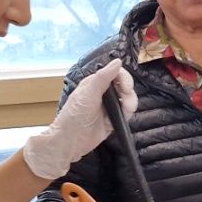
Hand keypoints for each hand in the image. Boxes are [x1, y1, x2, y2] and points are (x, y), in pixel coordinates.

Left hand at [21, 59, 136, 179]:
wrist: (71, 141)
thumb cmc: (75, 115)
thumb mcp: (89, 93)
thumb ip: (103, 77)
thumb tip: (118, 61)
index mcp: (95, 83)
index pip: (116, 73)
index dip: (125, 78)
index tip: (126, 88)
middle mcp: (103, 93)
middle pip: (125, 86)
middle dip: (129, 93)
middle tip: (126, 103)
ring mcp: (108, 106)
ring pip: (128, 99)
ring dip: (130, 104)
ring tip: (125, 111)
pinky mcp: (113, 119)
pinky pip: (126, 113)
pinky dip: (127, 114)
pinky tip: (120, 118)